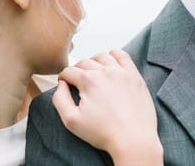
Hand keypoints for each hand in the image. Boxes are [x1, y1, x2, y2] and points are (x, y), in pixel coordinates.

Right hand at [52, 49, 162, 165]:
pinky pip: (122, 56)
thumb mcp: (71, 121)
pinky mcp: (135, 76)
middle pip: (84, 62)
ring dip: (93, 62)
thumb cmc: (103, 133)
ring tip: (92, 74)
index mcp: (88, 81)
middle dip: (77, 71)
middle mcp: (105, 72)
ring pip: (102, 56)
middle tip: (77, 83)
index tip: (64, 84)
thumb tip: (61, 84)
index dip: (63, 78)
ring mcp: (122, 72)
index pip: (69, 71)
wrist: (133, 140)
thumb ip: (60, 99)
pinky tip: (110, 64)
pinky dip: (113, 55)